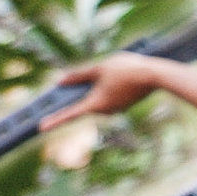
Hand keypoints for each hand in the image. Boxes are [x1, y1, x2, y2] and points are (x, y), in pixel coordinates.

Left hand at [39, 53, 161, 130]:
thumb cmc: (126, 70)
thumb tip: (60, 81)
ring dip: (96, 89)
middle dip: (80, 94)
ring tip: (106, 73)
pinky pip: (110, 97)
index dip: (54, 120)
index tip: (41, 127)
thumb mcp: (99, 68)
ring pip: (98, 99)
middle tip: (73, 84)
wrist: (156, 75)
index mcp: (96, 104)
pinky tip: (115, 77)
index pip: (70, 114)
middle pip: (85, 104)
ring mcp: (116, 108)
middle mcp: (105, 110)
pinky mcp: (125, 104)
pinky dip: (107, 89)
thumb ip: (78, 75)